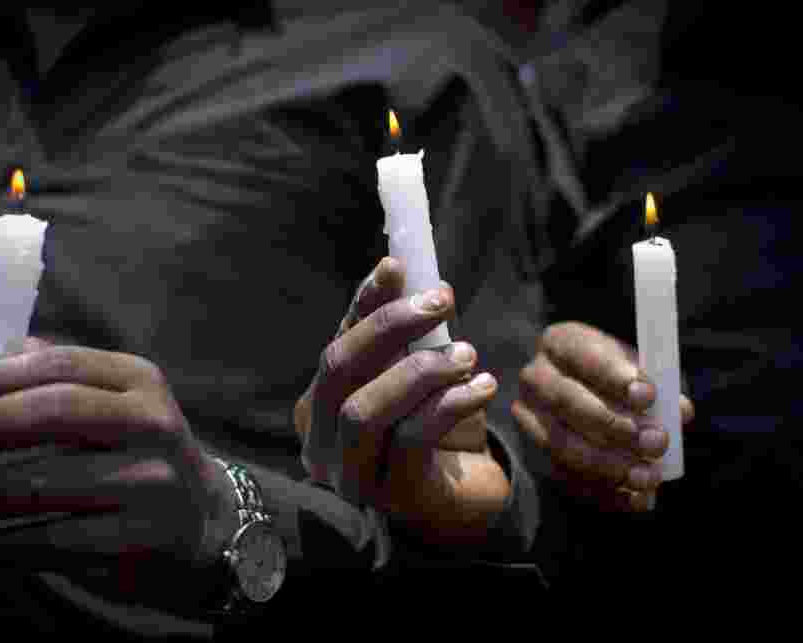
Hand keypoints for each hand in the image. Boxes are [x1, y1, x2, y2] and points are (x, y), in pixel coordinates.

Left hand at [0, 338, 236, 573]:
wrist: (204, 519)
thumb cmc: (138, 454)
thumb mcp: (116, 402)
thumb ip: (59, 376)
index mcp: (141, 380)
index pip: (58, 366)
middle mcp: (153, 423)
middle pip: (51, 413)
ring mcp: (152, 481)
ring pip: (43, 483)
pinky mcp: (141, 536)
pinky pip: (54, 539)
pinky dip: (3, 543)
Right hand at [295, 257, 510, 544]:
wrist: (465, 501)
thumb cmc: (432, 429)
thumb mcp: (413, 373)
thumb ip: (399, 332)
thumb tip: (398, 268)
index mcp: (319, 406)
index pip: (335, 343)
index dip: (364, 303)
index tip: (397, 266)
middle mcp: (321, 442)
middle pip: (336, 371)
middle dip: (388, 327)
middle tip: (440, 300)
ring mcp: (351, 475)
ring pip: (362, 411)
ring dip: (418, 371)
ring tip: (467, 353)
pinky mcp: (392, 497)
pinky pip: (410, 442)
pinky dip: (448, 405)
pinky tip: (483, 386)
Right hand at [512, 321, 694, 511]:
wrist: (580, 397)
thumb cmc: (616, 378)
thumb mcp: (634, 368)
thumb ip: (659, 385)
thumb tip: (680, 412)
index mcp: (560, 343)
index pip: (582, 355)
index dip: (615, 376)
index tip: (649, 396)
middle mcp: (536, 378)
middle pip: (567, 401)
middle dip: (614, 426)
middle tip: (657, 442)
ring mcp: (528, 418)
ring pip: (562, 444)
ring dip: (609, 465)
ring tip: (649, 477)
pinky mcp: (534, 455)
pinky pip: (566, 478)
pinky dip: (605, 492)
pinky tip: (637, 498)